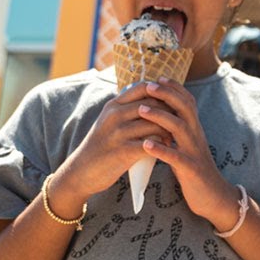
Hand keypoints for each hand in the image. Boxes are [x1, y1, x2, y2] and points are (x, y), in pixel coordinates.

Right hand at [54, 81, 176, 202]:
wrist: (81, 171)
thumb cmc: (101, 146)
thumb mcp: (109, 122)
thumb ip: (126, 110)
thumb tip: (153, 100)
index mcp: (113, 105)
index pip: (143, 87)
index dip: (162, 92)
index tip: (172, 103)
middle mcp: (114, 115)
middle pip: (152, 104)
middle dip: (169, 112)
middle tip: (179, 121)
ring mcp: (117, 132)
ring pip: (153, 124)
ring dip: (168, 131)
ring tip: (174, 137)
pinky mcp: (121, 151)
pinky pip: (149, 144)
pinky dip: (161, 146)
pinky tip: (166, 150)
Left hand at [137, 78, 241, 227]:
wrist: (213, 196)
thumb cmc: (194, 169)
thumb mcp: (187, 145)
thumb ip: (177, 130)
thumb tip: (162, 113)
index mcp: (194, 128)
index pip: (187, 101)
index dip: (174, 88)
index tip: (158, 77)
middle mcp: (196, 135)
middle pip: (184, 107)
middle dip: (167, 94)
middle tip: (149, 86)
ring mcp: (194, 151)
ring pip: (179, 128)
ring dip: (160, 116)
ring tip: (141, 109)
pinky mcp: (190, 169)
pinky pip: (175, 157)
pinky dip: (161, 150)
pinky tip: (146, 145)